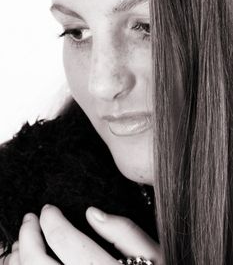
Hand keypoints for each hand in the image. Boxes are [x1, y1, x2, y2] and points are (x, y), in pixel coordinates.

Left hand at [5, 205, 162, 264]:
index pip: (66, 241)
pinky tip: (27, 264)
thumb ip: (125, 232)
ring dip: (20, 258)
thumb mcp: (155, 254)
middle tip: (29, 220)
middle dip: (28, 236)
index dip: (51, 220)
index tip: (48, 209)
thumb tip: (92, 213)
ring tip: (24, 242)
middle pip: (39, 263)